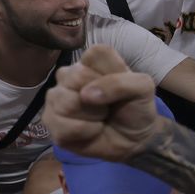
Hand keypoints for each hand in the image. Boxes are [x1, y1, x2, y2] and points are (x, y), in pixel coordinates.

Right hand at [44, 46, 163, 161]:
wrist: (134, 139)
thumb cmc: (135, 108)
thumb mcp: (142, 89)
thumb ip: (120, 83)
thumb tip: (84, 95)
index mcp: (91, 61)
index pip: (95, 54)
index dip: (112, 74)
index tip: (120, 87)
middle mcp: (68, 75)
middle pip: (75, 78)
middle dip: (101, 99)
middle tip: (109, 106)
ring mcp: (56, 98)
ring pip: (66, 103)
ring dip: (93, 117)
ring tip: (100, 118)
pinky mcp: (51, 122)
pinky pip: (62, 126)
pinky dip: (86, 132)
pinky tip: (91, 131)